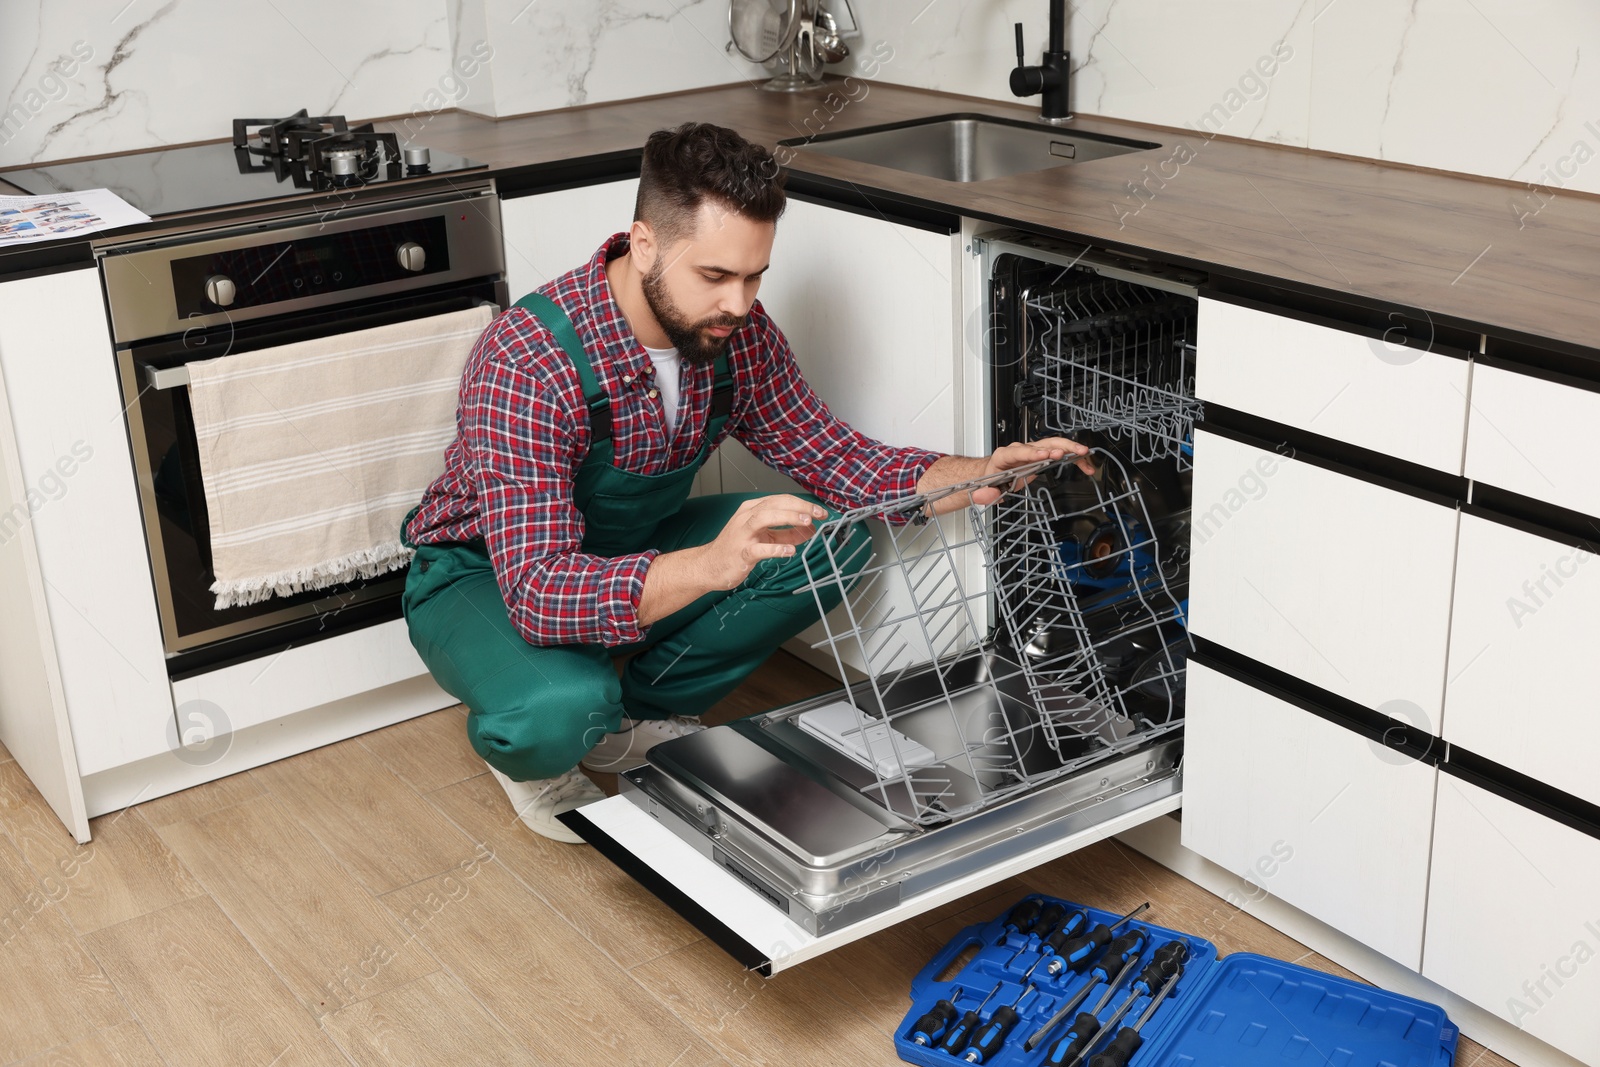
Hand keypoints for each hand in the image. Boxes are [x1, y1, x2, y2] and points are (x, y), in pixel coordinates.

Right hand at [695, 494, 827, 589]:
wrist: (709, 566)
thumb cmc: (736, 549)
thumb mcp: (764, 537)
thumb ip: (786, 533)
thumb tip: (810, 530)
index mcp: (752, 510)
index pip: (780, 499)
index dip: (802, 503)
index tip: (820, 511)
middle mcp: (746, 517)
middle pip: (775, 504)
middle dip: (799, 507)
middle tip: (818, 513)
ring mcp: (742, 534)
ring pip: (764, 518)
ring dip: (788, 518)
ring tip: (806, 522)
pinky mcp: (740, 553)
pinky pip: (758, 549)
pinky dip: (775, 548)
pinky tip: (790, 550)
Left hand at [969, 437, 1094, 505]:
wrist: (993, 472)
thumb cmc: (992, 477)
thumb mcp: (986, 488)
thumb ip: (985, 493)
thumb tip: (981, 497)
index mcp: (1005, 456)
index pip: (1019, 452)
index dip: (1032, 453)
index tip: (1043, 455)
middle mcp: (1021, 450)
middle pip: (1041, 444)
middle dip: (1057, 447)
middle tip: (1070, 451)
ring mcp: (1033, 450)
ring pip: (1054, 444)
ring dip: (1070, 448)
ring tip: (1085, 454)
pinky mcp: (1043, 454)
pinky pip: (1061, 453)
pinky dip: (1074, 459)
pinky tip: (1085, 466)